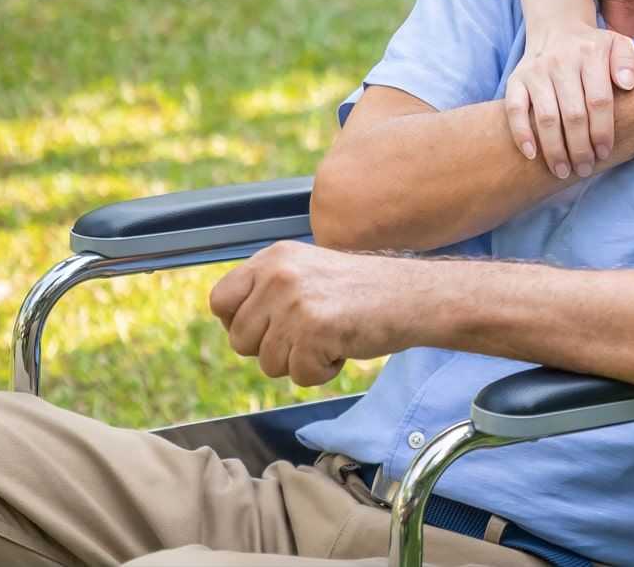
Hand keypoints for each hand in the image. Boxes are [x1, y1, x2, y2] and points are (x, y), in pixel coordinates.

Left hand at [208, 241, 407, 386]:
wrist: (414, 295)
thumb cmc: (365, 291)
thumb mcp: (308, 272)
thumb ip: (269, 290)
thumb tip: (231, 324)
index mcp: (273, 257)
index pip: (219, 300)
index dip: (238, 324)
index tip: (268, 329)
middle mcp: (278, 275)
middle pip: (240, 340)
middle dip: (273, 349)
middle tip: (311, 334)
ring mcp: (294, 302)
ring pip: (268, 364)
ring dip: (301, 362)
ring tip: (331, 337)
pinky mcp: (314, 330)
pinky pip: (300, 376)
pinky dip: (322, 372)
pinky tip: (343, 347)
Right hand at [504, 23, 633, 179]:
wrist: (556, 28)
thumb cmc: (593, 48)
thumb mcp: (619, 45)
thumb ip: (628, 63)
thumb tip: (627, 83)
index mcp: (591, 54)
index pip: (599, 100)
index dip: (602, 131)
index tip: (605, 153)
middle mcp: (562, 61)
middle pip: (573, 114)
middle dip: (580, 147)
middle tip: (585, 169)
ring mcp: (536, 71)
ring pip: (545, 117)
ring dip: (555, 149)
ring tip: (563, 171)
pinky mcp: (516, 79)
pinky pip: (515, 109)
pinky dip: (521, 133)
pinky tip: (532, 155)